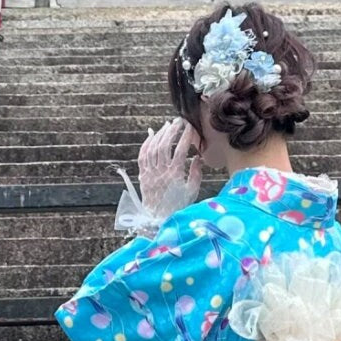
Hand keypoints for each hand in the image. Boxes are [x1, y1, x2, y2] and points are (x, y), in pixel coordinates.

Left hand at [113, 119, 201, 237]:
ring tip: (167, 125)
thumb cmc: (178, 206)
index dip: (185, 137)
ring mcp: (150, 173)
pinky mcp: (143, 175)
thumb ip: (196, 173)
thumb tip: (198, 156)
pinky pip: (142, 156)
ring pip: (153, 148)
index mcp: (175, 175)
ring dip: (160, 134)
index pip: (180, 150)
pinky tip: (151, 135)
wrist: (158, 219)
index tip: (190, 127)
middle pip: (165, 146)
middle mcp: (160, 172)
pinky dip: (146, 144)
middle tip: (179, 121)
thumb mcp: (192, 191)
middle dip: (172, 131)